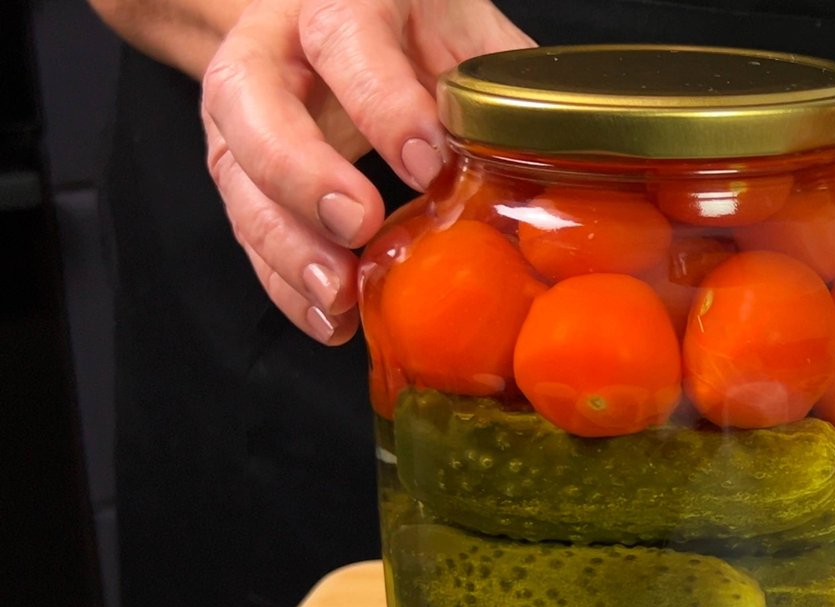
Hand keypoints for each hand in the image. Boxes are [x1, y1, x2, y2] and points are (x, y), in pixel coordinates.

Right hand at [199, 0, 533, 341]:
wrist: (330, 18)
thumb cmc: (413, 29)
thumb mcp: (463, 32)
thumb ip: (501, 83)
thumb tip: (573, 153)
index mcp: (343, 3)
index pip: (346, 40)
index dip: (383, 104)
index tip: (428, 164)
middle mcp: (275, 47)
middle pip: (253, 101)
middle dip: (302, 172)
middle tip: (360, 227)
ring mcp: (244, 107)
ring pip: (235, 170)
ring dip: (285, 243)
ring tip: (338, 298)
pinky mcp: (236, 164)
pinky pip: (244, 223)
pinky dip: (282, 278)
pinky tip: (328, 319)